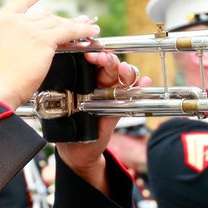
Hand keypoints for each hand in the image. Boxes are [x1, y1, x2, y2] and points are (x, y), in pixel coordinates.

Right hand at [0, 0, 102, 108]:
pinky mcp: (42, 40)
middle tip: (79, 21)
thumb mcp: (4, 51)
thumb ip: (19, 40)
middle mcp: (13, 21)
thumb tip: (45, 39)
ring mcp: (28, 29)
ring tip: (89, 28)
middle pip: (44, 16)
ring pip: (58, 23)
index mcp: (0, 22)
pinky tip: (91, 32)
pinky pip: (68, 32)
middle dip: (63, 21)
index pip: (20, 2)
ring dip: (76, 26)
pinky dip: (82, 31)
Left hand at [55, 55, 149, 193]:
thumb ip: (68, 98)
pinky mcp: (122, 107)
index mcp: (83, 83)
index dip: (93, 57)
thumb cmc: (68, 130)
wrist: (78, 152)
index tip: (90, 55)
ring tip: (125, 70)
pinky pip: (132, 94)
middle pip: (109, 67)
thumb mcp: (63, 112)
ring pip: (123, 78)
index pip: (91, 64)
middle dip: (109, 61)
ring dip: (126, 72)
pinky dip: (140, 86)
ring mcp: (112, 96)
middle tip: (105, 60)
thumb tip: (66, 81)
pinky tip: (144, 82)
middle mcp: (99, 86)